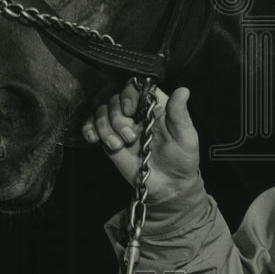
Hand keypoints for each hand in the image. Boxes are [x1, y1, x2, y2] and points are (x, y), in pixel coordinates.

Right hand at [83, 80, 199, 201]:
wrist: (169, 186)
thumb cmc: (181, 158)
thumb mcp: (185, 136)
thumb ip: (179, 113)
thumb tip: (183, 90)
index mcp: (155, 105)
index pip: (136, 87)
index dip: (128, 95)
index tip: (130, 110)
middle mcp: (137, 112)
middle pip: (115, 99)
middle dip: (117, 118)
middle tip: (130, 137)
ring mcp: (121, 125)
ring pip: (102, 111)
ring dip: (105, 127)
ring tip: (118, 144)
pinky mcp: (110, 140)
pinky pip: (92, 126)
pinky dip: (89, 129)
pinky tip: (94, 138)